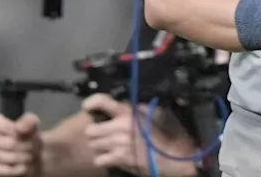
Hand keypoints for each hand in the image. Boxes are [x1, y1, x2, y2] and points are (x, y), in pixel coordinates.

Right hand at [0, 112, 41, 176]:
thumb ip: (29, 122)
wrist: (23, 156)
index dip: (24, 134)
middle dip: (27, 147)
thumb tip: (20, 127)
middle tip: (32, 148)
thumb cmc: (23, 139)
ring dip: (24, 158)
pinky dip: (18, 169)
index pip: (11, 129)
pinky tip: (22, 165)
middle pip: (11, 143)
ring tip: (28, 156)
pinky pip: (5, 170)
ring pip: (9, 157)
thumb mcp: (31, 125)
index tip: (30, 136)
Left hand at [82, 94, 198, 176]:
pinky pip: (100, 159)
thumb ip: (135, 108)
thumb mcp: (152, 113)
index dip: (91, 102)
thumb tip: (123, 104)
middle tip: (102, 134)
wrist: (172, 155)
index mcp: (128, 111)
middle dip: (94, 133)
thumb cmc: (164, 132)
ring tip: (107, 146)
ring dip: (99, 146)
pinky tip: (111, 157)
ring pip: (93, 145)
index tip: (87, 107)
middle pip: (90, 130)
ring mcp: (119, 143)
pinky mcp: (120, 159)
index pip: (102, 101)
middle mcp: (120, 126)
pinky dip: (103, 160)